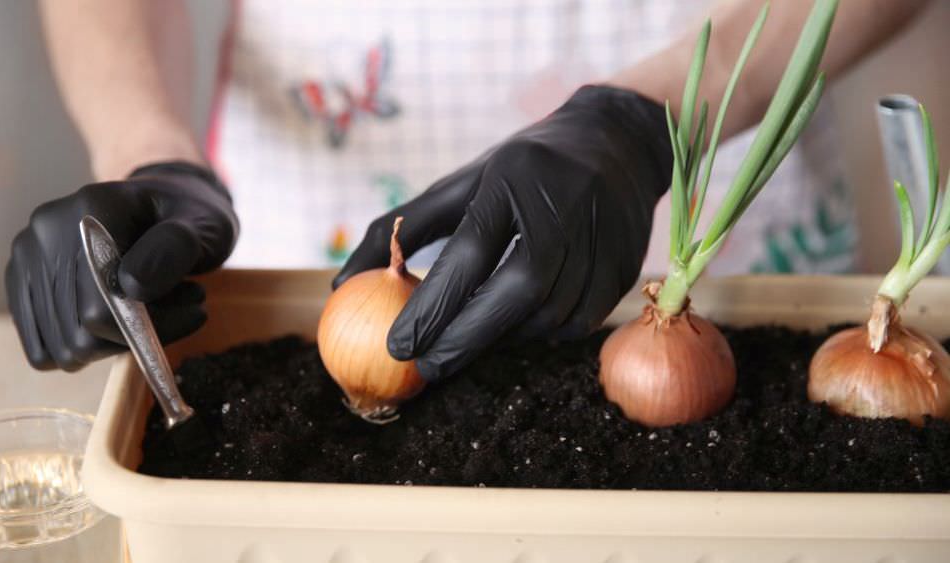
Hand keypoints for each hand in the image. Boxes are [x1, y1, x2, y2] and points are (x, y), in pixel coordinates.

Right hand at [6, 161, 238, 370]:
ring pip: (64, 347)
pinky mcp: (22, 280)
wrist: (166, 203)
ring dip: (116, 344)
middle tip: (185, 305)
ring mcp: (27, 256)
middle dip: (138, 334)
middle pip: (79, 335)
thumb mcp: (204, 223)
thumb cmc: (190, 216)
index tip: (194, 310)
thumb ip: (174, 249)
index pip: (99, 310)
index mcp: (90, 210)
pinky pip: (45, 348)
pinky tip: (122, 318)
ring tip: (158, 307)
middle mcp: (45, 231)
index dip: (146, 327)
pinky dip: (89, 347)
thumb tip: (132, 286)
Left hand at [335, 85, 671, 380]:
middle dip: (467, 337)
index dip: (433, 304)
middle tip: (428, 368)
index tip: (397, 345)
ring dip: (502, 339)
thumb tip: (344, 281)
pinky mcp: (624, 266)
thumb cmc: (520, 169)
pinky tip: (513, 331)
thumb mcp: (462, 182)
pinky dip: (539, 334)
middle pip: (518, 289)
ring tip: (466, 345)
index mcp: (513, 178)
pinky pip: (578, 322)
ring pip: (548, 314)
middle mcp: (563, 207)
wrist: (616, 143)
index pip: (470, 250)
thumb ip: (402, 228)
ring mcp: (601, 237)